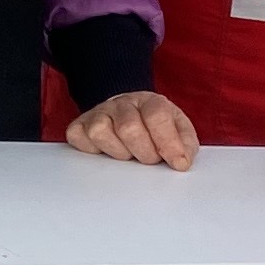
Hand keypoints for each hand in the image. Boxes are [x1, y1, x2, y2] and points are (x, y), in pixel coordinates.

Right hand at [65, 87, 199, 170]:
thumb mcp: (179, 133)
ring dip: (119, 152)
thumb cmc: (155, 130)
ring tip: (129, 155)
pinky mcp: (79, 126)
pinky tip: (107, 152)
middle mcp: (122, 103)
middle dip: (144, 152)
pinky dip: (93, 151)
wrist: (130, 117)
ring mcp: (98, 113)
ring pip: (100, 132)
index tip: (178, 163)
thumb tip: (181, 161)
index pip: (157, 115)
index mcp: (150, 101)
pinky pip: (80, 139)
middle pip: (128, 128)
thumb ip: (186, 145)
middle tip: (150, 159)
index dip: (168, 142)